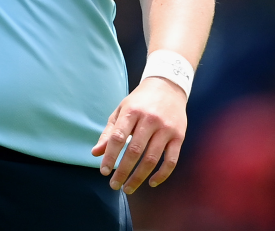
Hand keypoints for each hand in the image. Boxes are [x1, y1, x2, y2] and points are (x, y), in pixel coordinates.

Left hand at [90, 76, 187, 193]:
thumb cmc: (140, 101)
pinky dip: (162, 175)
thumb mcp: (121, 110)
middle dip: (123, 171)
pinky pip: (171, 160)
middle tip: (114, 185)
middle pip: (134, 151)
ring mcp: (166, 129)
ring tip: (128, 188)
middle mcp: (149, 120)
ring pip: (152, 159)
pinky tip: (151, 183)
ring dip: (139, 177)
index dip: (110, 156)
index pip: (118, 138)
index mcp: (132, 112)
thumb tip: (95, 153)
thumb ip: (109, 132)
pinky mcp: (179, 136)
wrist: (168, 86)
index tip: (104, 171)